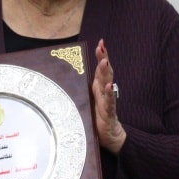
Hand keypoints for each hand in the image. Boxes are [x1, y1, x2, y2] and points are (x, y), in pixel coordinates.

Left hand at [92, 39, 125, 153]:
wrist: (110, 136)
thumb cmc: (98, 117)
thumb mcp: (87, 99)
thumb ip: (83, 88)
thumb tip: (69, 76)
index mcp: (99, 87)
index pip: (101, 68)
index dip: (101, 55)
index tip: (101, 42)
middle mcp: (104, 91)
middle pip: (106, 71)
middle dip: (104, 58)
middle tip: (102, 46)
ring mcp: (108, 101)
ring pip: (108, 83)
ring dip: (106, 72)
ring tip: (105, 61)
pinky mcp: (109, 112)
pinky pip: (110, 101)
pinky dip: (109, 93)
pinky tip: (109, 85)